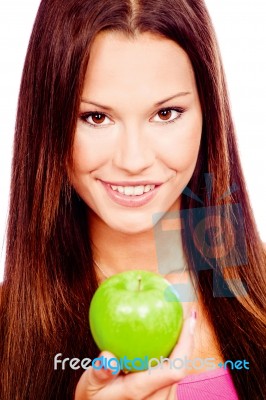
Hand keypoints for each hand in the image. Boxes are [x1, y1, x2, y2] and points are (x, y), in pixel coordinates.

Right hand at [74, 312, 195, 399]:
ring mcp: (162, 399)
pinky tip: (169, 336)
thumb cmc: (94, 398)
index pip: (175, 368)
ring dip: (182, 344)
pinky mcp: (163, 397)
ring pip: (179, 367)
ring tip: (180, 320)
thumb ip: (99, 372)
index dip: (186, 342)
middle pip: (181, 364)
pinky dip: (174, 352)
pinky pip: (173, 371)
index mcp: (141, 392)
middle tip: (185, 311)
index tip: (188, 318)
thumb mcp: (90, 386)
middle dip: (186, 337)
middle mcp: (158, 398)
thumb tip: (107, 357)